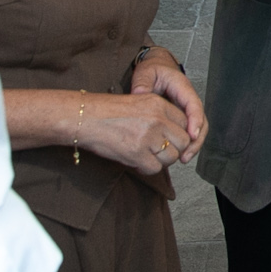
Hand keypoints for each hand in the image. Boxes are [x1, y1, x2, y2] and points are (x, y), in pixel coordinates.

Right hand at [75, 91, 191, 173]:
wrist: (84, 118)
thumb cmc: (106, 111)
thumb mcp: (139, 102)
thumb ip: (159, 114)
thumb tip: (175, 132)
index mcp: (159, 104)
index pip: (186, 123)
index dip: (180, 134)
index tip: (172, 139)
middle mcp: (157, 120)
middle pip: (183, 142)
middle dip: (173, 149)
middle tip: (159, 150)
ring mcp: (148, 137)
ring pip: (171, 157)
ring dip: (161, 160)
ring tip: (146, 156)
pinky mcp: (137, 154)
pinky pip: (155, 168)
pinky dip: (147, 169)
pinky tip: (137, 162)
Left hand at [130, 47, 206, 163]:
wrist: (155, 66)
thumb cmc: (152, 69)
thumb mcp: (146, 72)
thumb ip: (143, 84)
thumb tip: (140, 95)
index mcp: (182, 87)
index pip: (194, 105)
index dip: (195, 121)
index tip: (192, 135)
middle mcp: (188, 99)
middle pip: (201, 121)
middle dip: (196, 140)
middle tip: (186, 155)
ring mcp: (185, 109)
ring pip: (197, 129)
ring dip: (193, 145)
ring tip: (183, 159)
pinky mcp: (181, 116)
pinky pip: (188, 131)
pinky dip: (186, 143)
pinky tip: (178, 154)